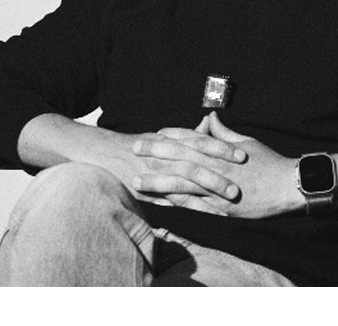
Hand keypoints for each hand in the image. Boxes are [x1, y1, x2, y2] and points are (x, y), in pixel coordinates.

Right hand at [15, 113, 246, 215]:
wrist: (93, 153)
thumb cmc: (129, 146)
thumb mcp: (157, 136)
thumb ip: (181, 135)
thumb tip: (206, 126)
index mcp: (166, 138)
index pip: (198, 141)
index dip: (221, 146)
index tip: (243, 152)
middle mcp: (160, 153)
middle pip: (196, 158)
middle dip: (221, 166)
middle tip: (244, 173)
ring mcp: (152, 171)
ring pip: (185, 178)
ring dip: (210, 187)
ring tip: (231, 197)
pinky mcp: (145, 188)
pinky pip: (170, 197)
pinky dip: (189, 204)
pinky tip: (206, 212)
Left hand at [142, 112, 301, 218]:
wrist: (287, 185)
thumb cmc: (268, 162)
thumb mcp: (246, 142)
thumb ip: (224, 132)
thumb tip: (209, 117)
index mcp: (220, 151)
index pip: (191, 139)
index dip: (171, 136)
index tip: (154, 133)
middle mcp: (215, 167)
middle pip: (180, 158)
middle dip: (156, 154)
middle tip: (134, 149)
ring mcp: (217, 189)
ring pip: (182, 184)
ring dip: (158, 182)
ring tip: (137, 182)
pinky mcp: (222, 208)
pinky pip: (195, 206)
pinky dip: (177, 204)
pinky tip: (160, 203)